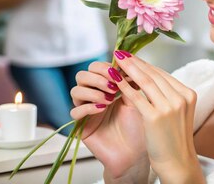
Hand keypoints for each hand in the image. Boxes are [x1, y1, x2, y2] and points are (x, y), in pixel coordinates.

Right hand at [70, 62, 149, 181]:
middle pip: (82, 75)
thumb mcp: (138, 100)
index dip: (105, 67)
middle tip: (113, 85)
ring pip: (75, 90)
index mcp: (107, 87)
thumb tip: (128, 59)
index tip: (120, 72)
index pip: (97, 67)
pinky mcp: (81, 126)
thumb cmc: (139, 129)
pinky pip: (75, 112)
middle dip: (97, 77)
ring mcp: (86, 111)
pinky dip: (87, 107)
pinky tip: (101, 108)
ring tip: (109, 99)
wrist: (136, 155)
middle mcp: (94, 96)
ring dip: (92, 90)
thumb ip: (130, 81)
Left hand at [112, 51, 204, 183]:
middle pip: (153, 74)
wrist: (177, 163)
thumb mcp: (177, 112)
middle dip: (135, 62)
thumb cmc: (174, 139)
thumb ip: (167, 95)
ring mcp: (169, 107)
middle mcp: (180, 98)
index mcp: (188, 94)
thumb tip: (148, 77)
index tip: (131, 56)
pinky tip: (115, 80)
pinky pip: (136, 97)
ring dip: (128, 69)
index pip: (162, 74)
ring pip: (145, 81)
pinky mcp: (155, 117)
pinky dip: (124, 86)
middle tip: (120, 53)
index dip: (144, 64)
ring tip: (116, 61)